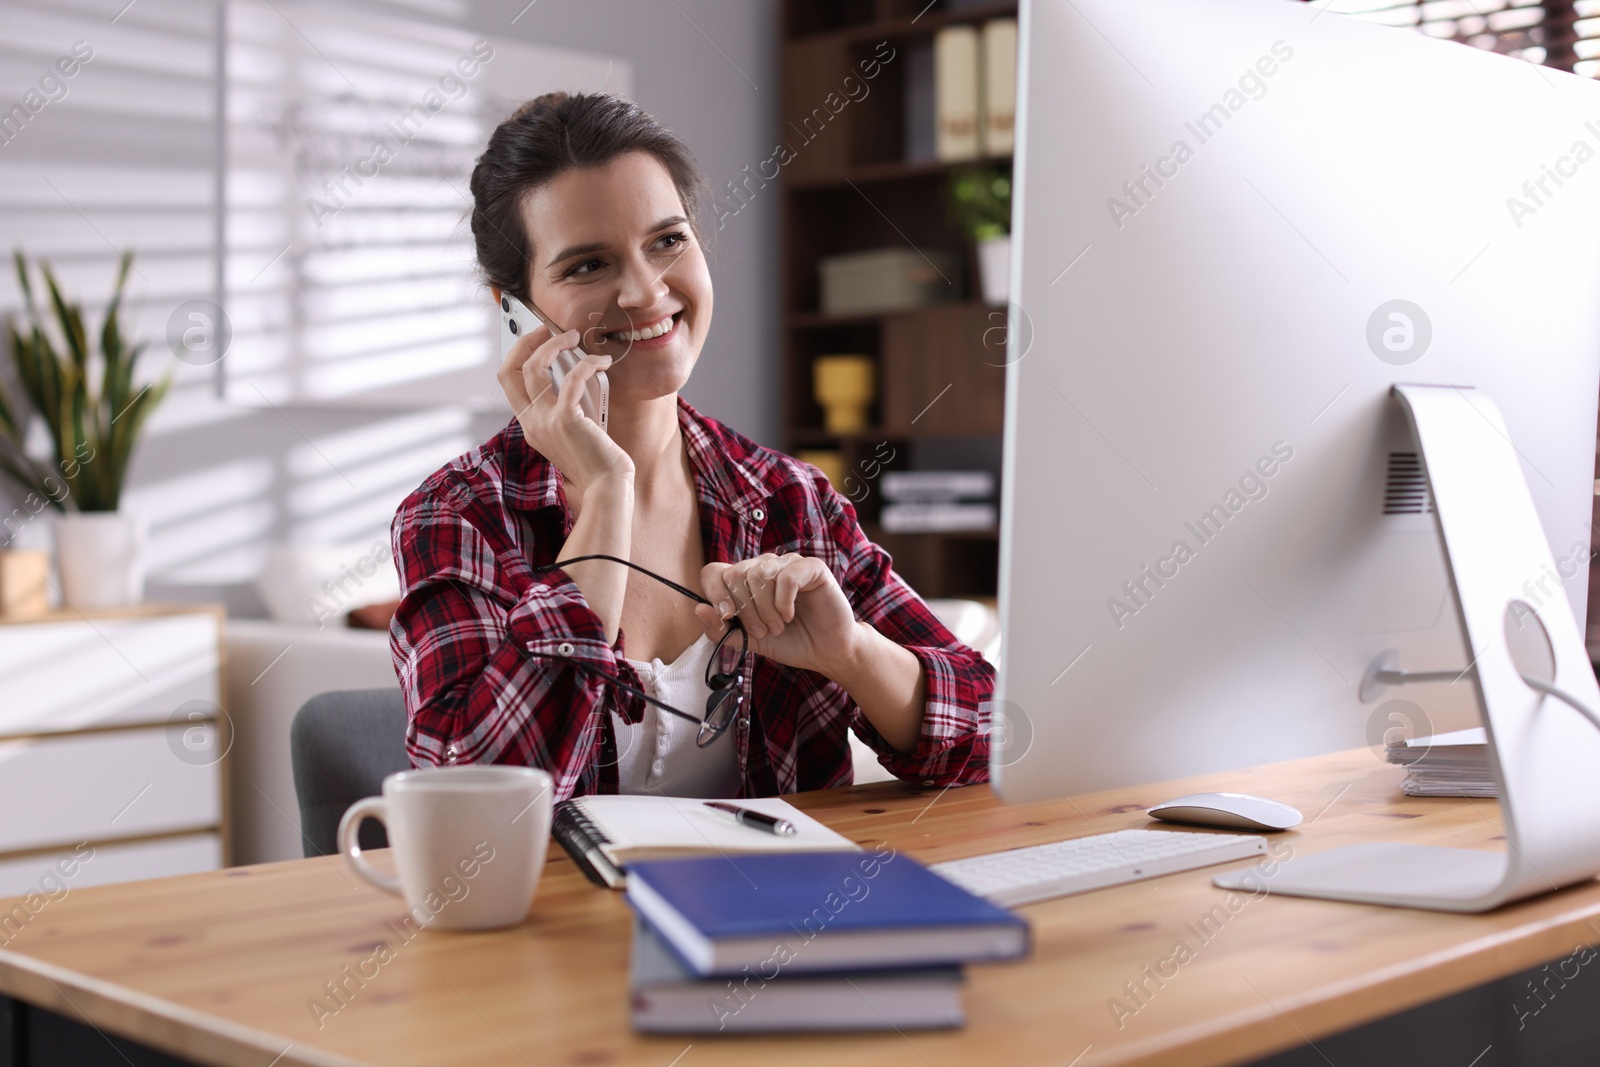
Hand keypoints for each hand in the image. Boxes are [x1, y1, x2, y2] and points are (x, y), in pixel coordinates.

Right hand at [497, 318, 631, 492]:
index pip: (508, 380)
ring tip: (575, 337)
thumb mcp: (572, 430)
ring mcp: (545, 422)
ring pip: (534, 367)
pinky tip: (602, 362)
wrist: (607, 487)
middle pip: (510, 370)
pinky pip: (571, 379)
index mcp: (530, 424)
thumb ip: (565, 406)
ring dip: (555, 344)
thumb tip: (573, 371)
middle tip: (548, 328)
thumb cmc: (598, 459)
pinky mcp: (566, 420)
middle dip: (526, 341)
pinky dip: (587, 364)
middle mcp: (531, 422)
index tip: (537, 338)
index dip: (518, 353)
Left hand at [694, 554, 862, 676]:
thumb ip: (722, 630)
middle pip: (735, 574)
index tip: (727, 617)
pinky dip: (783, 601)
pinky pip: (786, 576)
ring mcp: (788, 564)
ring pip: (759, 574)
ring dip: (765, 609)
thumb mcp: (749, 640)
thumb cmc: (790, 642)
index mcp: (745, 581)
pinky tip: (789, 615)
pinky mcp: (812, 567)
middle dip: (745, 610)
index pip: (714, 572)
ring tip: (777, 626)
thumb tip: (698, 608)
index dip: (715, 593)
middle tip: (762, 630)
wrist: (827, 651)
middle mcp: (764, 567)